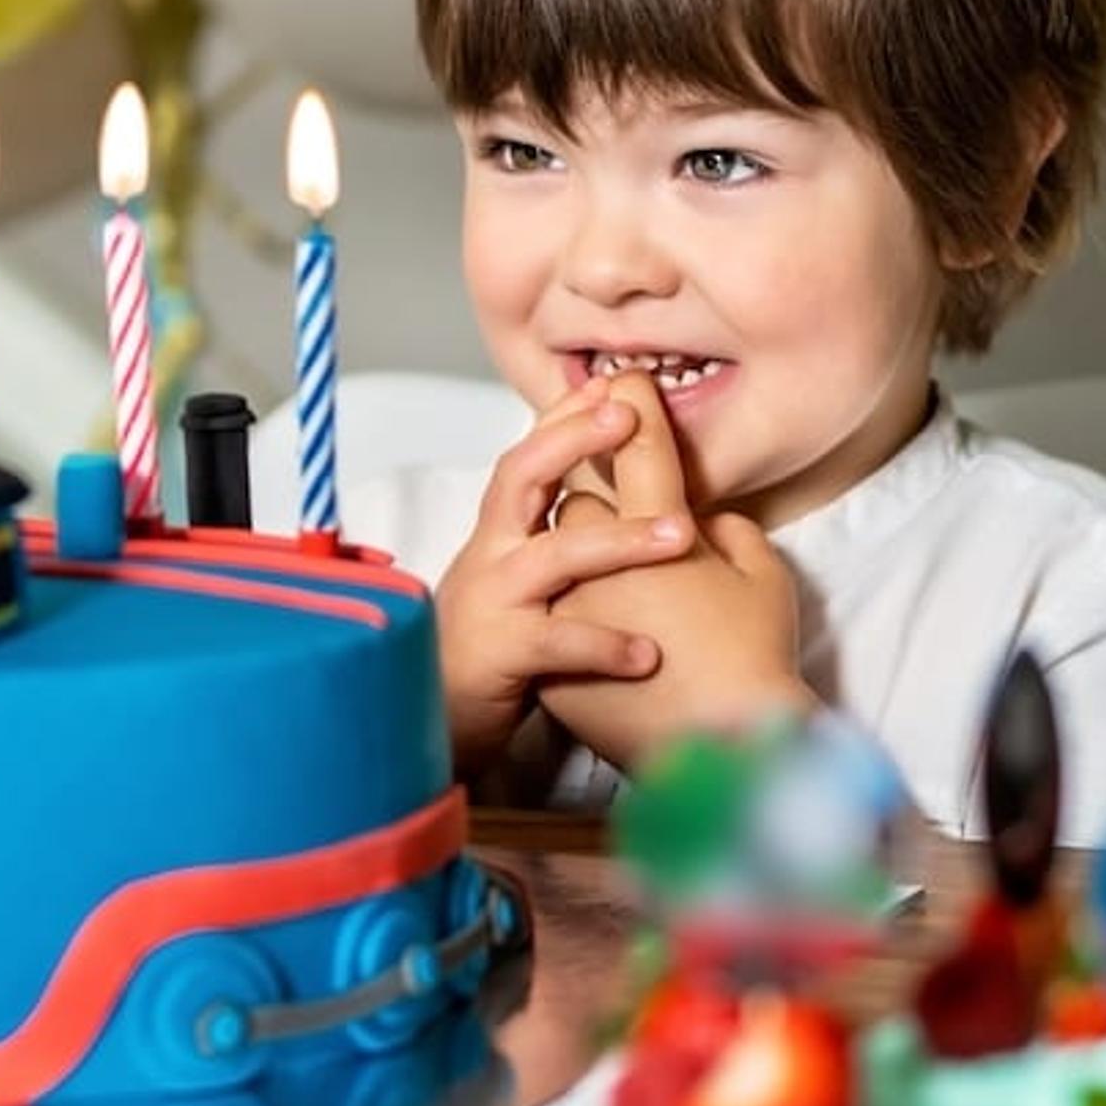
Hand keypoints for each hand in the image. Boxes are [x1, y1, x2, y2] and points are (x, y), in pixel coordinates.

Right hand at [434, 381, 690, 778]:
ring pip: (554, 556)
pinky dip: (604, 644)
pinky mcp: (498, 654)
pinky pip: (556, 642)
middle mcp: (490, 555)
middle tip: (631, 416)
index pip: (527, 457)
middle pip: (522, 477)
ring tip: (681, 535)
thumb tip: (604, 507)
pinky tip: (648, 654)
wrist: (425, 720)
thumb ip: (548, 546)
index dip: (566, 417)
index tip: (612, 385)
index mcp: (498, 535)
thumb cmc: (483, 651)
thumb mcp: (511, 586)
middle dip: (575, 440)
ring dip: (620, 541)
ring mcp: (492, 601)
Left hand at [535, 374, 808, 768]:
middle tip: (600, 475)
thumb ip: (734, 533)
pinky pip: (541, 613)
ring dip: (568, 556)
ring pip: (548, 554)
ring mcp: (568, 604)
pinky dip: (557, 610)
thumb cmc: (754, 662)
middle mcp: (604, 558)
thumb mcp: (765, 582)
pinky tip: (573, 616)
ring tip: (594, 562)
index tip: (625, 378)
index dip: (632, 406)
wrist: (720, 750)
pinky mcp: (548, 655)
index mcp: (660, 528)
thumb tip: (707, 517)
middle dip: (588, 487)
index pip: (638, 447)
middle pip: (577, 498)